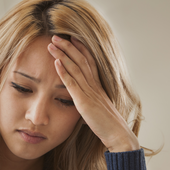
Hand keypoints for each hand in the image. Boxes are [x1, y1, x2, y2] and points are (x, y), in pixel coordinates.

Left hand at [47, 36, 139, 151]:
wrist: (117, 134)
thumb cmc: (108, 125)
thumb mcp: (98, 109)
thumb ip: (91, 101)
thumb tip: (85, 100)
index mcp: (98, 86)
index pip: (89, 62)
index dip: (80, 49)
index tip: (71, 38)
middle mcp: (94, 85)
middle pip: (81, 60)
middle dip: (68, 46)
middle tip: (56, 36)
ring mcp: (90, 92)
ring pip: (76, 68)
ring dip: (63, 54)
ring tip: (52, 44)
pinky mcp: (84, 101)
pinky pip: (73, 83)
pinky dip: (64, 72)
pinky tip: (56, 62)